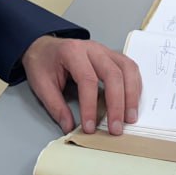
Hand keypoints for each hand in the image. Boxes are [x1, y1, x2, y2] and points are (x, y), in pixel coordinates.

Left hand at [22, 36, 141, 135]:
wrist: (43, 46)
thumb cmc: (43, 63)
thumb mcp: (41, 84)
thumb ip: (56, 106)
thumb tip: (69, 127)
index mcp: (72, 52)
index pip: (87, 80)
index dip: (90, 106)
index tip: (90, 127)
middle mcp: (92, 48)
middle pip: (113, 74)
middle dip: (117, 104)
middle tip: (116, 128)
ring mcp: (105, 50)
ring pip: (127, 69)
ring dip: (131, 95)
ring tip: (129, 118)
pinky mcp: (112, 56)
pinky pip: (130, 68)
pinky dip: (134, 86)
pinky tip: (132, 102)